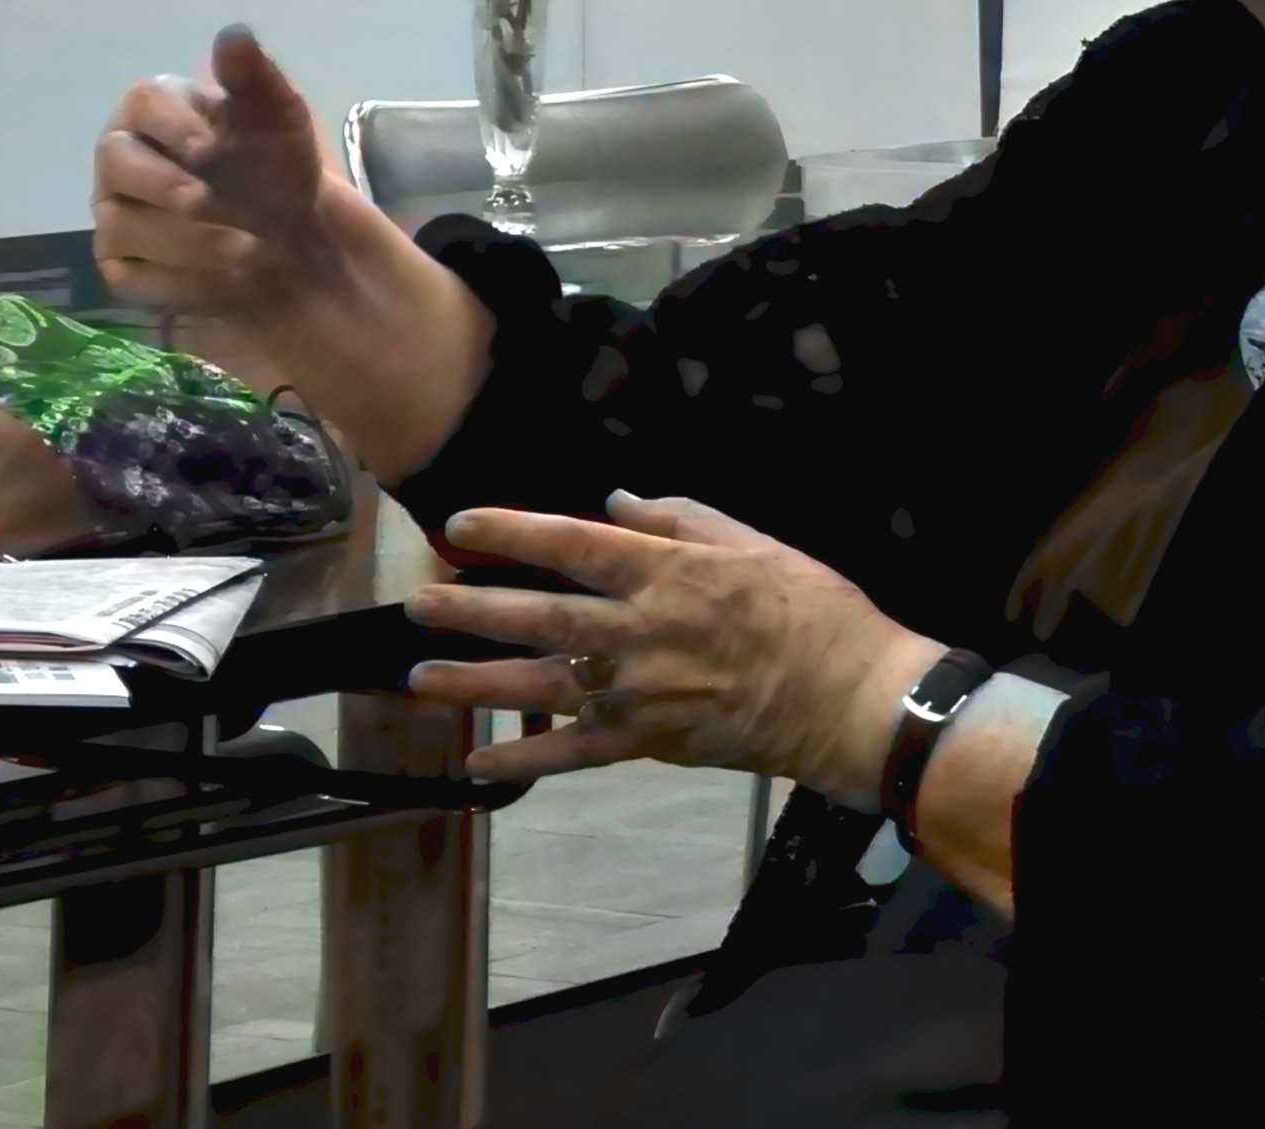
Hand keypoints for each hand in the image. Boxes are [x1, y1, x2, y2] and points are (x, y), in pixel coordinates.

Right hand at [93, 27, 342, 326]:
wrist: (300, 239)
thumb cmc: (280, 167)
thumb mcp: (281, 119)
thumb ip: (254, 78)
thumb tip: (234, 33)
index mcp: (156, 114)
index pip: (140, 104)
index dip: (170, 124)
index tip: (209, 147)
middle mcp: (123, 163)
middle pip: (113, 162)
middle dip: (160, 184)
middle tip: (205, 201)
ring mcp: (118, 217)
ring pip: (123, 226)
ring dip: (188, 240)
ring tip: (250, 250)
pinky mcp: (125, 268)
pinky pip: (133, 277)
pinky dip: (183, 280)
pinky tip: (229, 280)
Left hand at [402, 494, 944, 806]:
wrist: (848, 696)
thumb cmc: (811, 609)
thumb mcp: (753, 544)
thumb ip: (681, 519)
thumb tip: (617, 500)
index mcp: (666, 572)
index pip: (572, 543)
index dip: (511, 531)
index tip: (459, 525)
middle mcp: (641, 630)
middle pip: (539, 615)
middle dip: (471, 608)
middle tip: (416, 602)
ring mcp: (639, 691)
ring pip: (542, 685)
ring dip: (474, 681)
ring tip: (419, 677)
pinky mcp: (649, 742)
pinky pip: (575, 753)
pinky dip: (525, 760)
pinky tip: (477, 762)